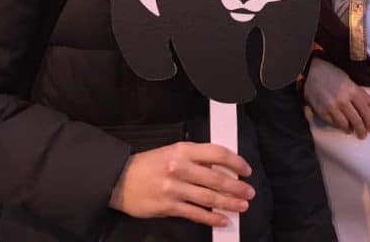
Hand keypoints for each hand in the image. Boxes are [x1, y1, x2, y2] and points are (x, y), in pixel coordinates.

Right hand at [108, 142, 254, 226]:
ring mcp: (174, 188)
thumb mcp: (172, 152)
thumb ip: (196, 158)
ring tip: (242, 206)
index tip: (246, 170)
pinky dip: (211, 218)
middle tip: (249, 193)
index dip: (236, 163)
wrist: (119, 180)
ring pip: (209, 197)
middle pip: (217, 178)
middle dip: (237, 187)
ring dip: (229, 203)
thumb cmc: (149, 164)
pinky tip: (223, 220)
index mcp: (183, 150)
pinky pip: (196, 213)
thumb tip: (223, 167)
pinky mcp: (169, 206)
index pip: (217, 153)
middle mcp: (180, 168)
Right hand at [303, 57, 369, 138]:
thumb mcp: (349, 80)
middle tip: (363, 135)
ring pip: (344, 124)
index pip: (365, 110)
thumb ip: (362, 94)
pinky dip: (337, 125)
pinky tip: (339, 124)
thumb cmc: (331, 74)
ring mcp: (331, 107)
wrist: (310, 72)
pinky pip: (332, 123)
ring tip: (351, 130)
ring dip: (349, 129)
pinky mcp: (321, 112)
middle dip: (361, 130)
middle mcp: (342, 100)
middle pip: (356, 120)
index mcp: (351, 90)